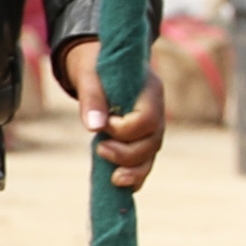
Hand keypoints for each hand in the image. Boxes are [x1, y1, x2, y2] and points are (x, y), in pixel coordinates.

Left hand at [58, 38, 167, 192]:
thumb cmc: (94, 63)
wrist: (97, 59)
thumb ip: (93, 98)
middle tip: (99, 149)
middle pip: (152, 142)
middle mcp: (156, 110)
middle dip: (127, 154)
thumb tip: (94, 127)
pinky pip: (144, 162)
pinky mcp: (140, 137)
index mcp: (150, 90)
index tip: (101, 125)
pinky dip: (135, 176)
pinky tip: (123, 185)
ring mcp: (150, 126)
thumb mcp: (89, 73)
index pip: (148, 119)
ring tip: (113, 179)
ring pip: (150, 156)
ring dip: (133, 171)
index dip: (124, 129)